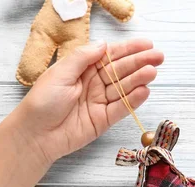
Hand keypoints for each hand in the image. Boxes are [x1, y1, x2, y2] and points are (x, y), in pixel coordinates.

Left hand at [15, 39, 163, 163]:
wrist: (36, 135)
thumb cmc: (42, 102)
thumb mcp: (59, 73)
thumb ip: (83, 58)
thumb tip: (104, 44)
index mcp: (82, 69)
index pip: (110, 56)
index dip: (128, 49)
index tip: (146, 45)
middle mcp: (94, 84)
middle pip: (121, 71)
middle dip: (140, 63)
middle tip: (159, 57)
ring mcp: (100, 102)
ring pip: (124, 88)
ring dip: (139, 79)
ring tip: (152, 72)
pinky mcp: (104, 119)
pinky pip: (122, 108)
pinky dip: (134, 100)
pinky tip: (145, 91)